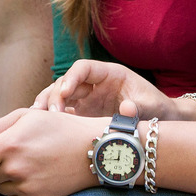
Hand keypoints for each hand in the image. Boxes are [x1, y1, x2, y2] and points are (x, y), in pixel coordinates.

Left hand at [0, 107, 112, 195]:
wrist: (94, 150)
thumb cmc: (60, 128)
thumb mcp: (26, 118)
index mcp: (10, 145)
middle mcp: (15, 169)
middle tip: (12, 154)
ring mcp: (25, 187)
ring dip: (6, 178)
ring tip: (29, 162)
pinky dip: (20, 188)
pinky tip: (37, 174)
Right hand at [33, 60, 180, 119]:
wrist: (159, 124)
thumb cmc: (157, 109)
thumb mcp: (152, 107)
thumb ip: (139, 107)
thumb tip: (126, 108)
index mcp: (110, 74)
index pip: (83, 68)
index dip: (71, 77)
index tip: (64, 92)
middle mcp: (95, 84)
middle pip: (66, 82)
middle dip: (55, 94)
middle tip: (50, 113)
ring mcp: (87, 99)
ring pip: (59, 97)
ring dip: (47, 104)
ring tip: (36, 117)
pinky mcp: (83, 115)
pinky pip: (63, 113)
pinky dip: (51, 119)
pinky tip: (41, 127)